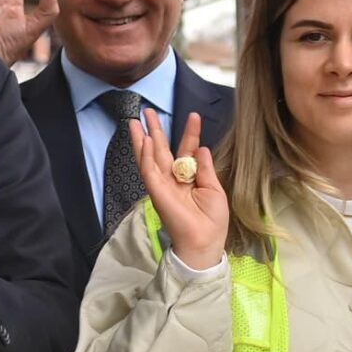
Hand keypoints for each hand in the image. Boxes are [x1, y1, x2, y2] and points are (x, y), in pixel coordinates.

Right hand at [133, 109, 229, 270]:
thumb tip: (201, 147)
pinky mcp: (157, 192)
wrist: (205, 241)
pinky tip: (143, 141)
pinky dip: (145, 156)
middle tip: (148, 110)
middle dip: (156, 130)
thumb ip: (205, 168)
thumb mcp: (214, 189)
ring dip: (143, 138)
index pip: (187, 150)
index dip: (190, 133)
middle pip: (162, 150)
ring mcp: (163, 185)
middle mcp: (174, 179)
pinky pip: (148, 171)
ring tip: (137, 120)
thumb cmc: (212, 220)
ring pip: (149, 157)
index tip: (194, 115)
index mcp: (189, 178)